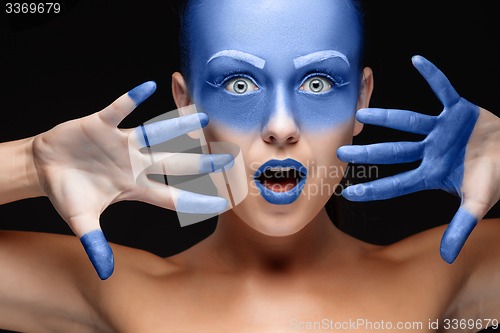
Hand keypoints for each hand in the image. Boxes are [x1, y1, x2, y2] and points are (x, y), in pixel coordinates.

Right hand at [32, 81, 232, 278]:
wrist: (43, 168)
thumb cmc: (67, 192)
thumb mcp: (81, 221)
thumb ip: (95, 244)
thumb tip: (106, 273)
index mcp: (134, 187)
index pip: (171, 197)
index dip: (196, 201)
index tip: (223, 204)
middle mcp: (135, 163)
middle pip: (175, 163)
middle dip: (201, 162)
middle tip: (229, 159)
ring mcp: (121, 143)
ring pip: (154, 133)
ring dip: (176, 126)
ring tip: (201, 117)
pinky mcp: (101, 124)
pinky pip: (118, 109)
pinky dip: (130, 99)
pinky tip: (148, 88)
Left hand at [337, 55, 499, 263]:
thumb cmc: (495, 178)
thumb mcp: (477, 204)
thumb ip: (459, 228)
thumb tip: (446, 259)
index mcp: (431, 173)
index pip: (397, 183)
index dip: (375, 188)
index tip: (350, 191)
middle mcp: (429, 150)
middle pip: (394, 151)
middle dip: (369, 152)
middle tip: (342, 150)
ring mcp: (440, 129)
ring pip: (409, 122)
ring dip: (387, 117)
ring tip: (363, 112)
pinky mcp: (457, 110)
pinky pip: (444, 89)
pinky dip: (434, 76)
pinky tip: (417, 60)